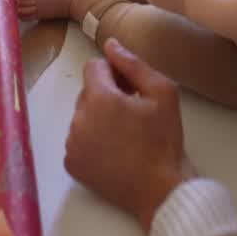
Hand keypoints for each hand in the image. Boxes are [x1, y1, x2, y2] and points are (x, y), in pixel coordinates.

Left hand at [64, 38, 195, 231]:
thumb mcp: (162, 92)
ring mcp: (72, 144)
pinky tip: (114, 150)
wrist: (160, 191)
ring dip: (98, 117)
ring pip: (81, 115)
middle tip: (132, 112)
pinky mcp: (71, 164)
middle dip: (106, 95)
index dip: (114, 73)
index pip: (93, 67)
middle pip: (87, 92)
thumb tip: (110, 44)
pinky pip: (77, 139)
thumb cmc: (164, 140)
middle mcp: (78, 119)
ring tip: (124, 134)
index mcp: (99, 98)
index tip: (131, 89)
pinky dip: (91, 140)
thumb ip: (133, 64)